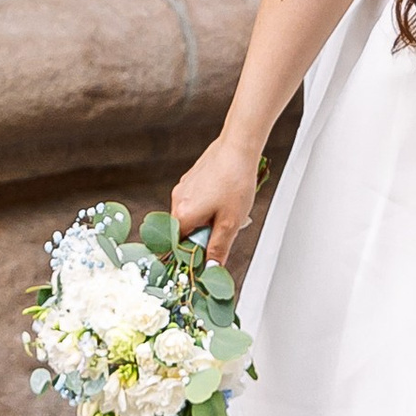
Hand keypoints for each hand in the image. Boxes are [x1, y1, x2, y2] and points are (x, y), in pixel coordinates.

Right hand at [168, 130, 262, 271]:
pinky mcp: (191, 179)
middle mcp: (177, 201)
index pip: (177, 246)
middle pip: (185, 231)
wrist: (239, 146)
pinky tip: (226, 198)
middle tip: (225, 230)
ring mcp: (183, 188)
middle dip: (204, 236)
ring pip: (192, 215)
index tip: (205, 257)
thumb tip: (211, 269)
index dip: (191, 255)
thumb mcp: (230, 222)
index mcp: (182, 215)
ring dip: (208, 220)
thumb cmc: (235, 181)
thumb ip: (218, 248)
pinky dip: (209, 206)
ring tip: (229, 211)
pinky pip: (196, 201)